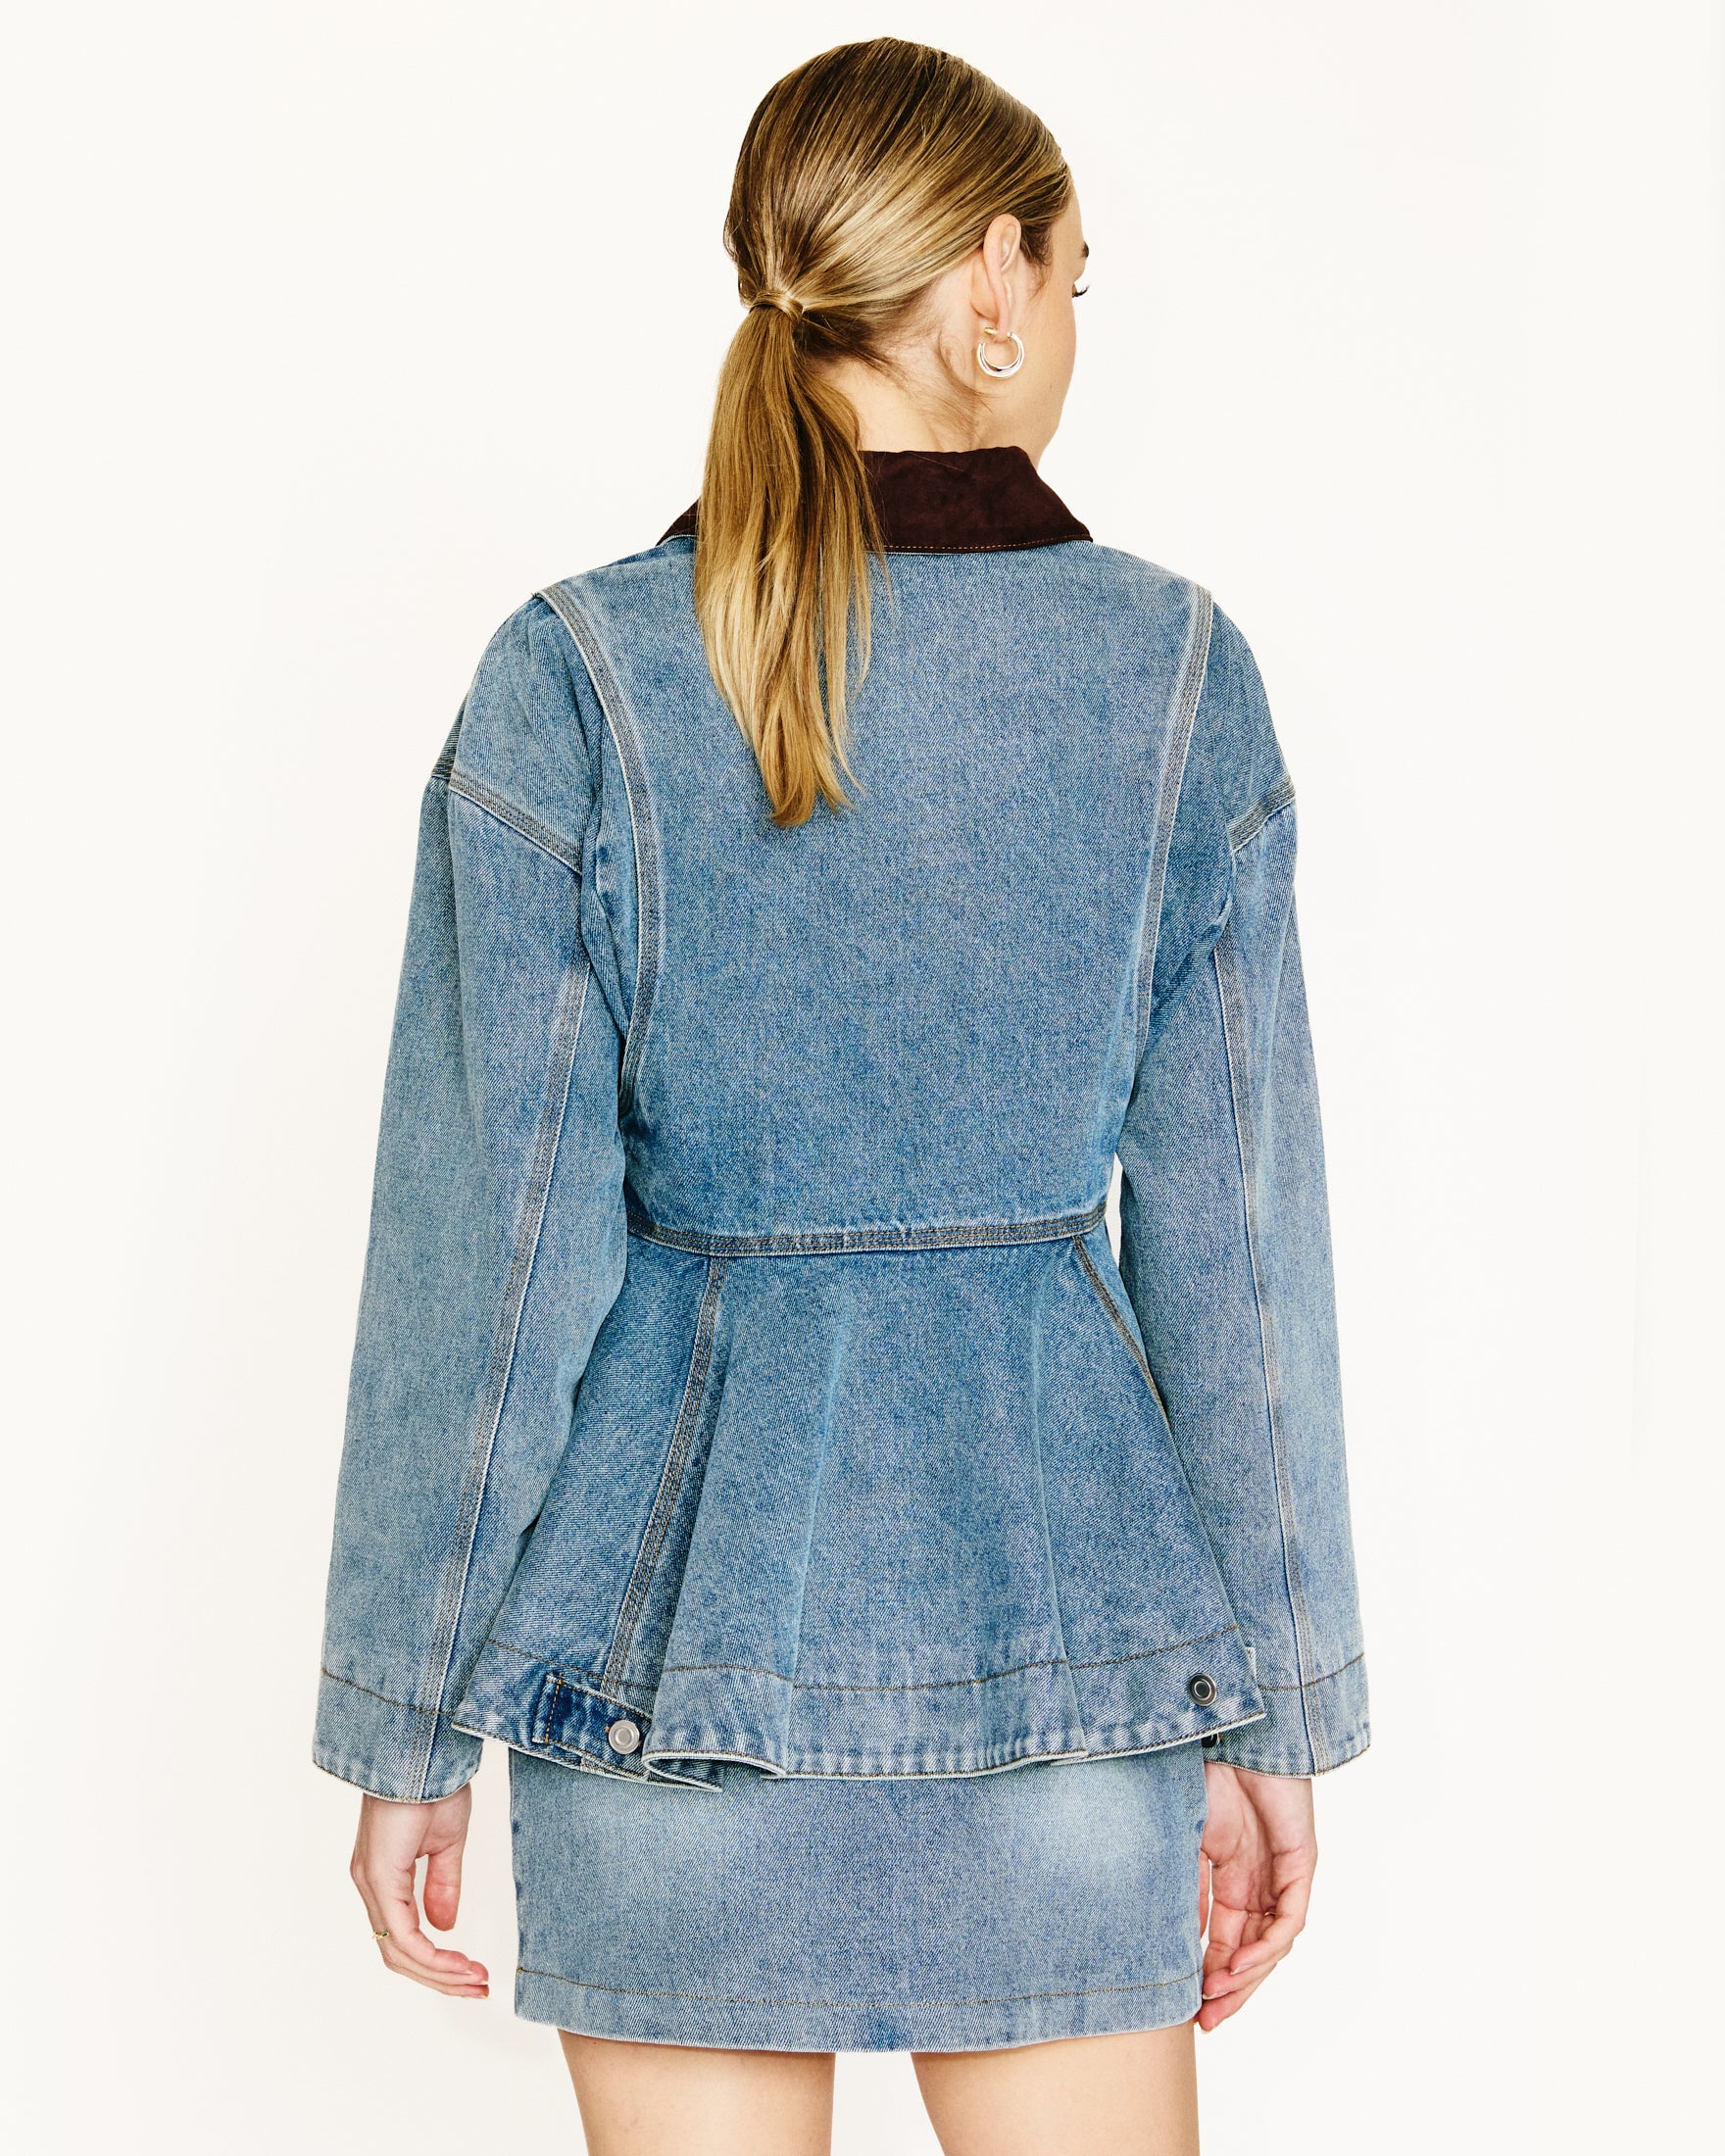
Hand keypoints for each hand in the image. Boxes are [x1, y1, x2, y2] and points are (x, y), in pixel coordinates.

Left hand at [349, 1785, 489, 1998]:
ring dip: (439, 1973)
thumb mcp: (445, 1841)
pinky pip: (401, 1935)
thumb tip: (443, 1926)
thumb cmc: (434, 1782)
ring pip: (398, 1953)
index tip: (473, 1971)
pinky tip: (458, 1962)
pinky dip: (430, 1957)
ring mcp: (371, 1882)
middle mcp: (370, 1884)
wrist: (425, 1747)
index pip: (403, 1937)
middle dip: (440, 1978)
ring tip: (475, 1979)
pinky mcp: (380, 1877)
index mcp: (384, 1875)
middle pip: (398, 1955)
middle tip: (477, 1987)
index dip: (437, 1963)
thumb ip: (442, 1884)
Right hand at [1195, 1762, 1315, 2030]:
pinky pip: (1289, 1920)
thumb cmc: (1204, 1776)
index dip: (1208, 1974)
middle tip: (1207, 2021)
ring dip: (1246, 1975)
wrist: (1230, 1733)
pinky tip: (1242, 1963)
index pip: (1225, 1939)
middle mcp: (1260, 1882)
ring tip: (1217, 1996)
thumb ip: (1187, 1889)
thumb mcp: (1184, 1844)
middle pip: (1251, 1951)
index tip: (1187, 2006)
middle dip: (1230, 1989)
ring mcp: (1281, 1875)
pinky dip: (1266, 1946)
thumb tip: (1179, 1939)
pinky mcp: (1300, 1864)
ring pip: (1271, 1943)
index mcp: (1232, 1877)